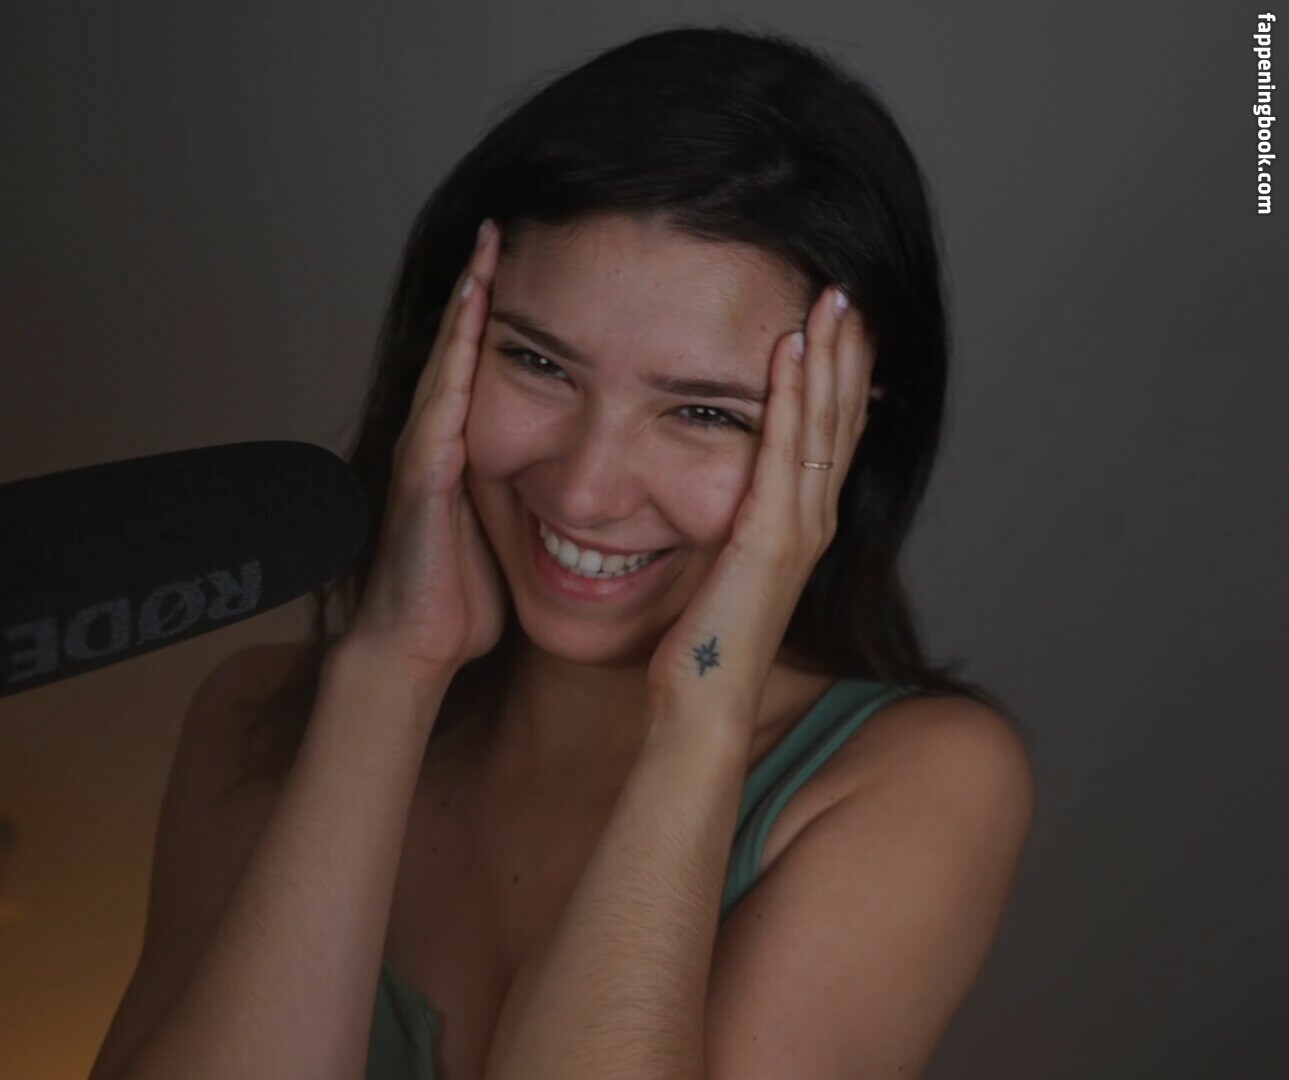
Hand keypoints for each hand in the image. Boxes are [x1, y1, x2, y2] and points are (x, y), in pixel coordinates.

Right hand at [345, 218, 508, 680]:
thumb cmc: (461, 597)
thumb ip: (529, 501)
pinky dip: (459, 350)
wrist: (416, 644)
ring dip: (468, 302)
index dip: (502, 320)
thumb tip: (580, 497)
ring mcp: (427, 452)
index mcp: (467, 454)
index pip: (487, 370)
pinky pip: (445, 397)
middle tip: (503, 228)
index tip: (531, 270)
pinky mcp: (425, 472)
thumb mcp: (510, 535)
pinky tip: (475, 307)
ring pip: (450, 360)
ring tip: (488, 245)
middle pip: (462, 349)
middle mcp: (441, 441)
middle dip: (481, 288)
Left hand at [644, 284, 878, 739]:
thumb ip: (741, 518)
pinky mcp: (770, 537)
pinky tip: (789, 349)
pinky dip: (790, 396)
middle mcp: (815, 518)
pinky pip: (784, 451)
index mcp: (805, 521)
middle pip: (843, 416)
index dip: (845, 374)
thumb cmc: (707, 637)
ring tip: (831, 297)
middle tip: (847, 288)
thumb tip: (732, 483)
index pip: (835, 432)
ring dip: (829, 357)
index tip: (843, 320)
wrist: (703, 698)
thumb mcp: (728, 563)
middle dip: (848, 350)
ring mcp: (799, 527)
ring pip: (824, 424)